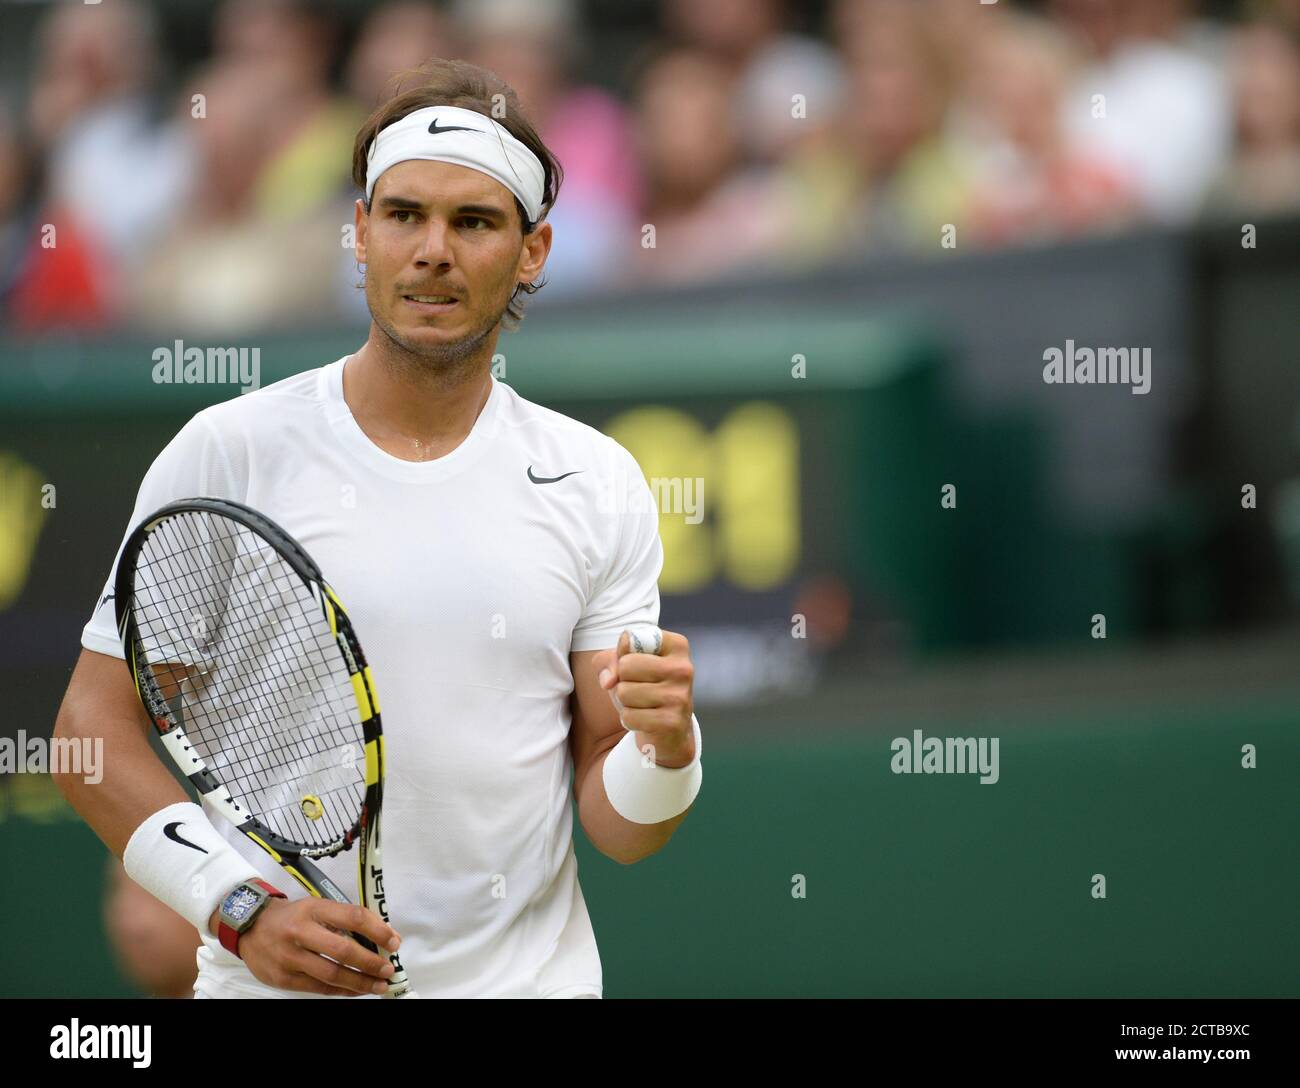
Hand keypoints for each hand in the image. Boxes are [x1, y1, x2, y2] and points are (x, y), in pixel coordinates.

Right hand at [210, 899, 401, 996]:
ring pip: (331, 974)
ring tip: (379, 986)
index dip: (378, 931)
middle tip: (388, 970)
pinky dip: (341, 991)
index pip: (353, 917)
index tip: (394, 942)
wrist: (250, 926)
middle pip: (343, 950)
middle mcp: (301, 932)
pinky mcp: (282, 978)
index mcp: (314, 908)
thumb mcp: (316, 906)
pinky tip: (356, 990)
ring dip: (360, 982)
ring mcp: (289, 957)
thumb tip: (380, 936)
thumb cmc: (292, 916)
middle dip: (370, 963)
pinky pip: (318, 987)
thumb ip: (343, 919)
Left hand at [593, 628, 695, 767]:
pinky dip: (629, 720)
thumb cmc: (646, 688)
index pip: (631, 639)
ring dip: (626, 702)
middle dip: (623, 681)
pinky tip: (645, 720)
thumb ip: (609, 659)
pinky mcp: (672, 722)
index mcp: (676, 646)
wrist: (670, 730)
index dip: (623, 655)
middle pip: (626, 665)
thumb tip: (608, 681)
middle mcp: (683, 668)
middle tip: (639, 688)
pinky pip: (629, 716)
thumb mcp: (626, 664)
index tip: (637, 664)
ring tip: (643, 705)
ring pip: (625, 692)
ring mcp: (680, 696)